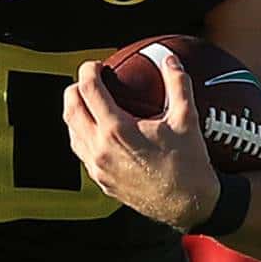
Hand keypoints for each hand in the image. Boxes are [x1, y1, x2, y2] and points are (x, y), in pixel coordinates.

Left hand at [63, 55, 220, 230]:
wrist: (186, 204)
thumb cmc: (190, 162)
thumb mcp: (188, 119)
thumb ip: (178, 83)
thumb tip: (169, 57)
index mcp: (117, 130)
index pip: (89, 91)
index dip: (87, 71)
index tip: (95, 64)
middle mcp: (99, 149)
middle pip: (71, 110)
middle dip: (74, 89)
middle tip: (86, 80)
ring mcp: (97, 167)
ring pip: (72, 132)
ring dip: (75, 113)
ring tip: (88, 102)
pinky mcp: (100, 180)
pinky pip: (82, 152)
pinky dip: (83, 135)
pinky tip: (97, 130)